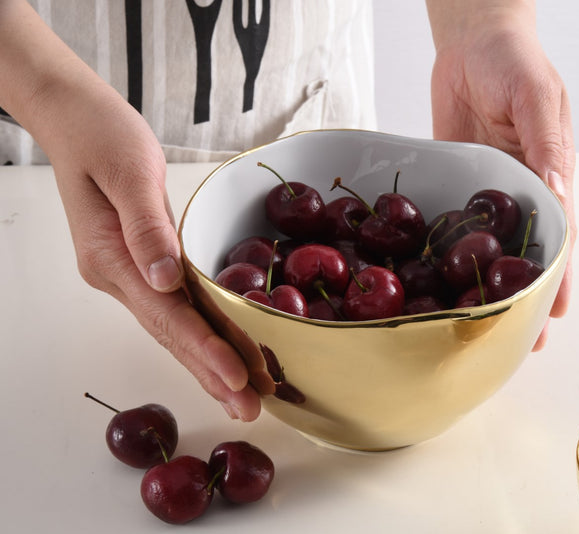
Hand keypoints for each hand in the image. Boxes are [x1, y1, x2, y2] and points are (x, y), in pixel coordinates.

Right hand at [0, 0, 271, 419]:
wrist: (75, 118)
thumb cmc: (102, 134)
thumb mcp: (128, 170)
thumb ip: (147, 228)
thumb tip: (167, 279)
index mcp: (112, 257)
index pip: (166, 315)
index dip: (203, 348)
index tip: (239, 377)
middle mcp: (118, 276)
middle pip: (171, 334)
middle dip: (211, 373)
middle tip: (251, 409)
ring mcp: (127, 274)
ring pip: (174, 327)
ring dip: (208, 362)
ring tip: (245, 396)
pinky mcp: (140, 265)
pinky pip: (175, 307)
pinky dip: (201, 333)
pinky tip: (224, 351)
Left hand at [426, 0, 575, 349]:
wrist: (471, 40)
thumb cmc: (514, 61)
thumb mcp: (537, 97)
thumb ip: (546, 145)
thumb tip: (555, 191)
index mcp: (550, 174)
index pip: (559, 236)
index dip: (558, 276)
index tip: (554, 314)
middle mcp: (521, 190)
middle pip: (526, 253)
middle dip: (525, 295)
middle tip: (517, 341)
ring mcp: (487, 191)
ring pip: (490, 248)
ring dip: (489, 285)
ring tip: (482, 325)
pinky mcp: (456, 183)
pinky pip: (454, 224)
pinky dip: (452, 254)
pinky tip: (443, 280)